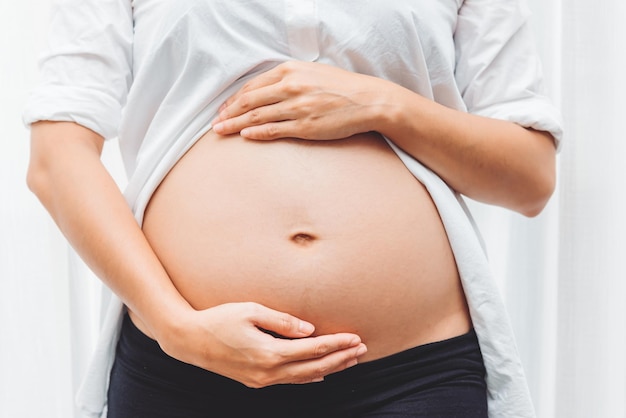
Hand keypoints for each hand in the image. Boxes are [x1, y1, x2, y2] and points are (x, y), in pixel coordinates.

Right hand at [156, 302, 366, 387]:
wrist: (189, 341)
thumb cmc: (218, 319)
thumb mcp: (250, 311)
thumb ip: (282, 320)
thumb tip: (310, 329)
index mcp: (269, 352)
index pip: (313, 350)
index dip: (336, 344)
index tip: (355, 337)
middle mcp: (268, 371)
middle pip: (314, 368)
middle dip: (340, 358)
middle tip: (361, 349)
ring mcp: (261, 380)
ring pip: (303, 378)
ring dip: (329, 369)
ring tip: (349, 360)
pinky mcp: (255, 381)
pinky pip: (289, 381)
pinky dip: (309, 377)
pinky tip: (320, 374)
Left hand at [212, 61, 390, 139]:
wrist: (369, 100)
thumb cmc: (342, 87)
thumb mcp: (312, 73)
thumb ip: (289, 78)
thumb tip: (268, 89)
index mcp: (290, 70)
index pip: (253, 85)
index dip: (235, 98)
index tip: (225, 107)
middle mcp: (290, 86)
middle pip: (249, 100)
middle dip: (228, 112)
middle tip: (215, 122)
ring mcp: (297, 107)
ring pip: (256, 116)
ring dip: (235, 124)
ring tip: (221, 131)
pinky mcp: (305, 126)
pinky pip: (273, 130)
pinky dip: (255, 132)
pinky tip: (244, 135)